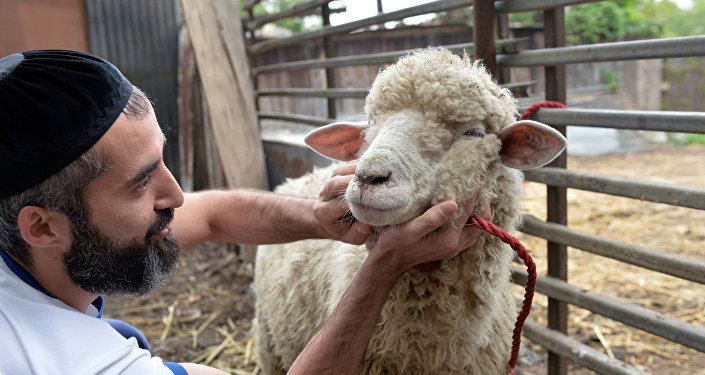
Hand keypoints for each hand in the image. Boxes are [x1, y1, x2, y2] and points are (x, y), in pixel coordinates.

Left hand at [313, 161, 372, 244]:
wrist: (337, 220)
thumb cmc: (347, 230)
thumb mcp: (353, 237)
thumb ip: (358, 233)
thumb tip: (365, 224)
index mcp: (323, 213)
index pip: (340, 203)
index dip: (357, 199)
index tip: (375, 199)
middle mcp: (323, 196)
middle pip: (335, 183)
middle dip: (356, 181)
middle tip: (376, 182)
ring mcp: (328, 183)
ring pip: (339, 171)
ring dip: (357, 170)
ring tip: (376, 172)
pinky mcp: (336, 174)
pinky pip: (345, 165)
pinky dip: (359, 164)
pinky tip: (373, 167)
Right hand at [369, 191, 489, 275]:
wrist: (389, 261)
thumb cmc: (395, 243)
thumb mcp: (410, 229)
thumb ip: (432, 218)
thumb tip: (454, 204)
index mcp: (449, 239)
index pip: (469, 211)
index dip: (473, 193)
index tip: (474, 176)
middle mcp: (456, 245)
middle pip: (481, 222)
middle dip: (481, 202)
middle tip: (475, 184)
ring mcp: (454, 247)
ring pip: (476, 227)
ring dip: (476, 211)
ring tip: (470, 193)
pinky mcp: (449, 246)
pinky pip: (468, 232)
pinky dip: (469, 219)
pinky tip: (461, 208)